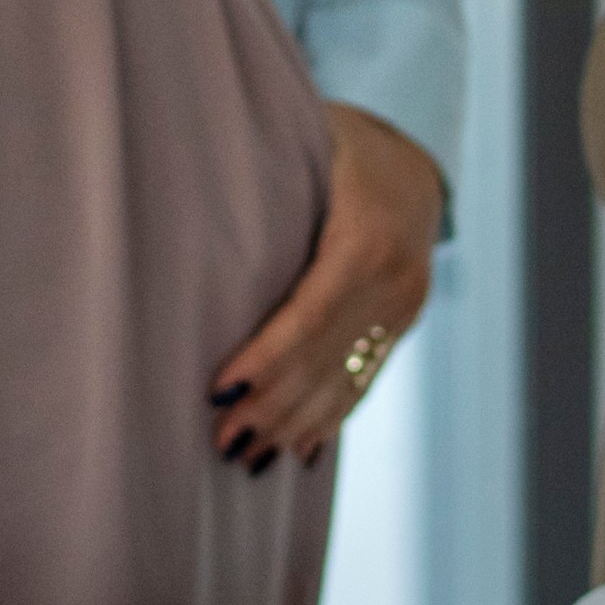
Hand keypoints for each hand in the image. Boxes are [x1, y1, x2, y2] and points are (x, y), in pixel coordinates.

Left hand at [210, 102, 444, 468]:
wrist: (413, 164)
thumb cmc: (338, 147)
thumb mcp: (310, 147)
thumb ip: (266, 180)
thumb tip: (191, 209)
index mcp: (367, 239)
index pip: (310, 315)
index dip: (266, 357)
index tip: (220, 389)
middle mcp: (395, 282)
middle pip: (324, 358)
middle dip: (272, 405)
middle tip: (221, 439)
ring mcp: (405, 310)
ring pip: (346, 380)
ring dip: (295, 424)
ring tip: (248, 457)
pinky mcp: (403, 327)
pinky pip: (364, 380)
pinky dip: (330, 418)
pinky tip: (299, 450)